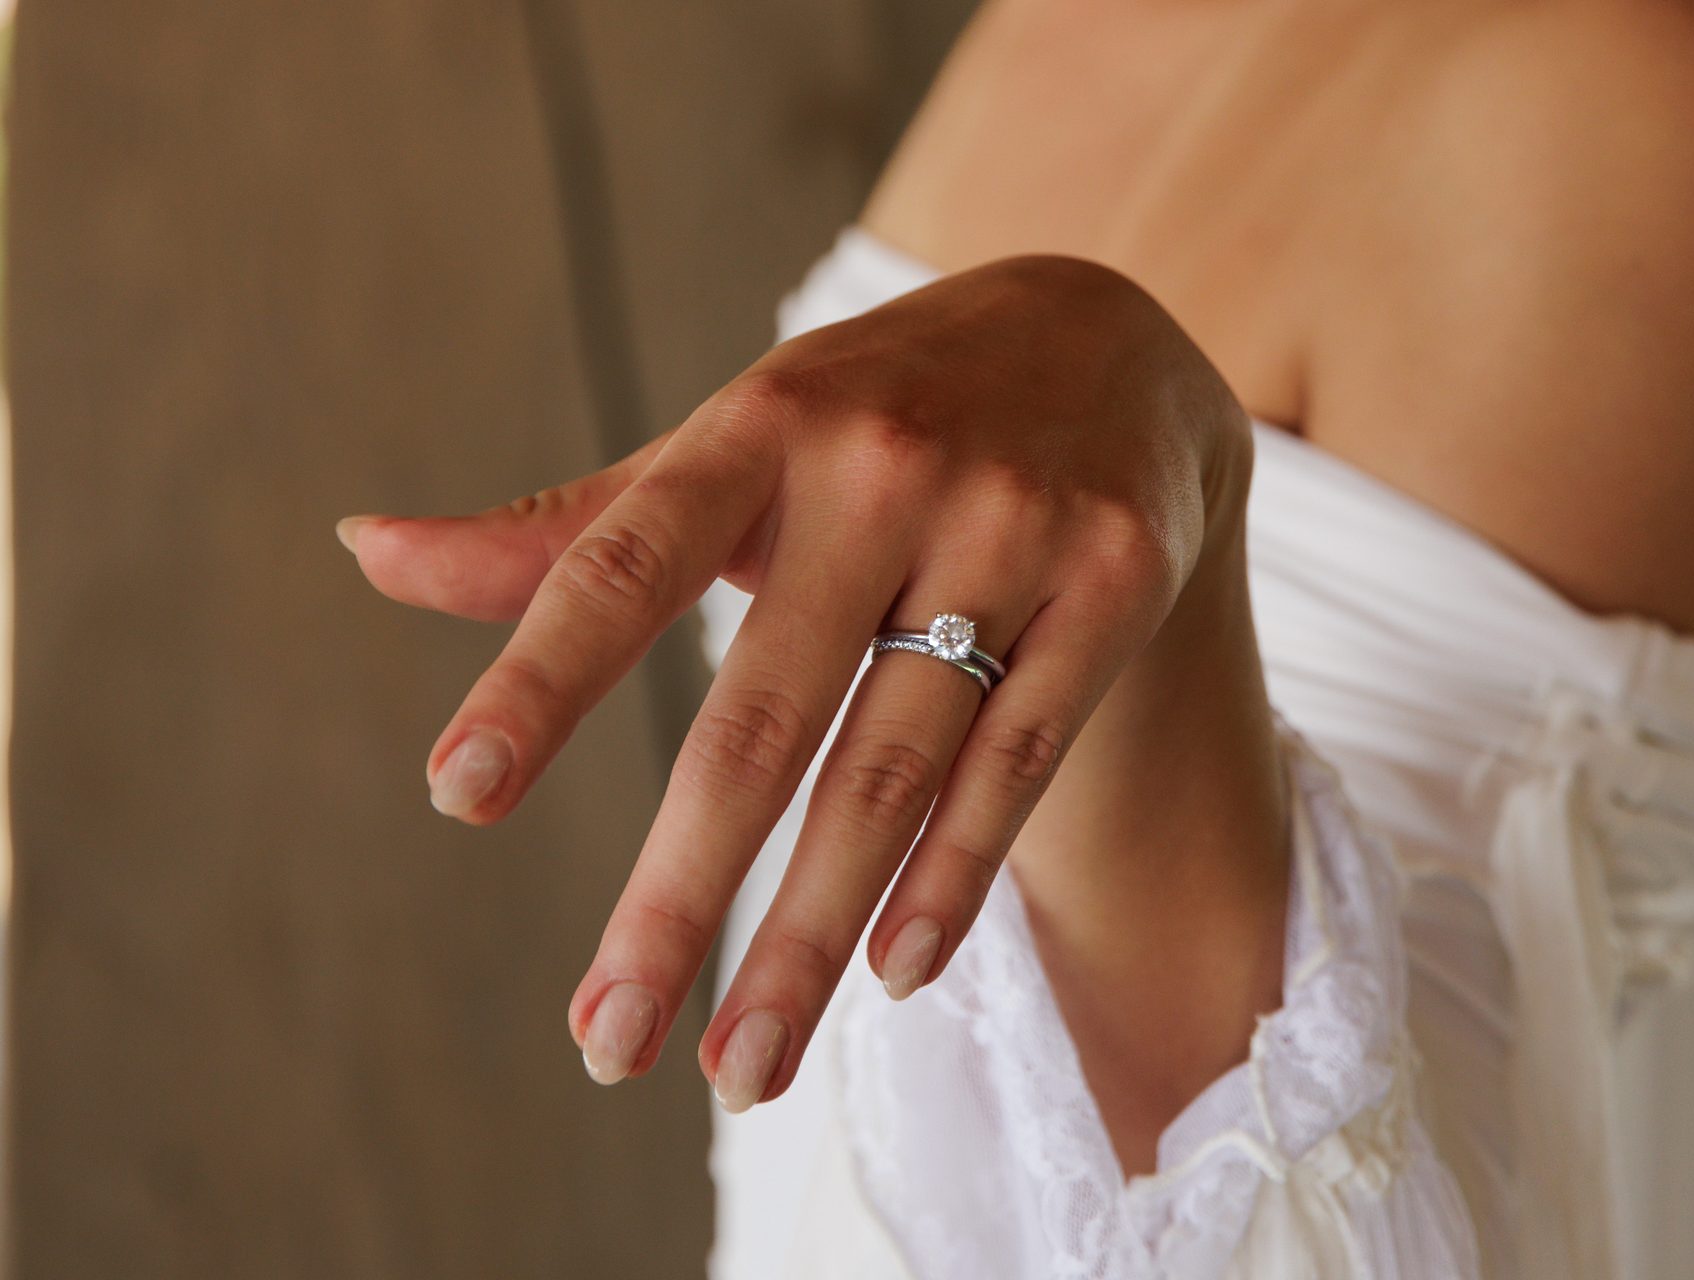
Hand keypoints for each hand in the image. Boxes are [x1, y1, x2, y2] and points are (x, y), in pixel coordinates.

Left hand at [341, 253, 1251, 1110]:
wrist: (1104, 333)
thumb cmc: (872, 411)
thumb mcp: (730, 441)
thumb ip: (571, 526)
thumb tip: (364, 555)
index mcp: (762, 424)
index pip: (624, 561)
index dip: (539, 678)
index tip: (457, 798)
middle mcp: (885, 470)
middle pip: (763, 717)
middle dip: (678, 896)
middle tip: (605, 1046)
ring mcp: (1014, 526)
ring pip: (893, 768)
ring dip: (807, 935)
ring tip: (737, 1068)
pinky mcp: (1115, 583)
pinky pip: (1019, 761)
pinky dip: (952, 877)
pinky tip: (890, 974)